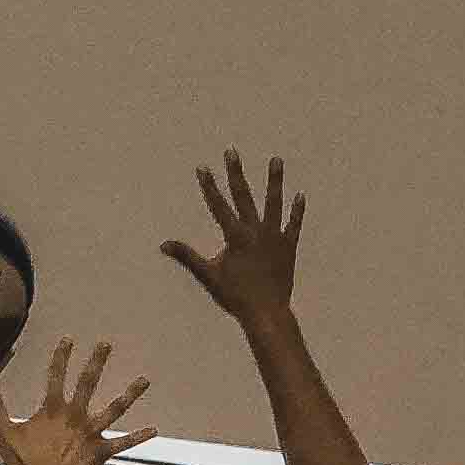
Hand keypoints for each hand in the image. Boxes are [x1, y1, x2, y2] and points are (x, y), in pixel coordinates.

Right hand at [0, 334, 159, 464]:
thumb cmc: (23, 461)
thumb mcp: (5, 431)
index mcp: (53, 409)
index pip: (56, 376)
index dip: (61, 356)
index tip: (69, 339)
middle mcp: (76, 415)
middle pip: (88, 382)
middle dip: (97, 361)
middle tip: (106, 343)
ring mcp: (91, 433)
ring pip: (114, 409)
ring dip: (130, 394)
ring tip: (144, 379)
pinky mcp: (101, 451)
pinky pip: (123, 443)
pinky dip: (138, 437)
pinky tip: (154, 429)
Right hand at [162, 151, 303, 331]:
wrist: (266, 312)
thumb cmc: (235, 296)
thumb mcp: (208, 275)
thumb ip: (187, 256)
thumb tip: (164, 245)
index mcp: (235, 236)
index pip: (218, 205)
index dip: (209, 186)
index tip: (202, 167)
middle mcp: (255, 231)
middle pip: (244, 196)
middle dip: (236, 172)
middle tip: (232, 151)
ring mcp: (274, 237)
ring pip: (274, 203)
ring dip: (275, 181)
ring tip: (276, 159)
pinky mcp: (288, 247)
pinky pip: (294, 225)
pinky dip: (297, 211)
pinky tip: (300, 195)